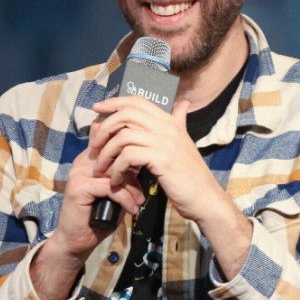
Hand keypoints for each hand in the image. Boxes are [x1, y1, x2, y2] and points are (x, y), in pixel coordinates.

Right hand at [30, 118, 146, 299]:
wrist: (76, 241)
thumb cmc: (98, 216)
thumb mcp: (114, 191)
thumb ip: (124, 176)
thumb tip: (144, 164)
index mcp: (90, 159)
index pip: (109, 140)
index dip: (129, 148)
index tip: (143, 166)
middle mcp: (82, 162)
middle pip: (115, 153)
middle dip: (134, 169)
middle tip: (142, 189)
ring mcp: (79, 174)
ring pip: (114, 170)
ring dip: (132, 187)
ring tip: (139, 201)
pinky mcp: (79, 188)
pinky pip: (109, 187)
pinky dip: (124, 198)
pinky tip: (131, 209)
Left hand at [89, 96, 214, 223]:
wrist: (205, 198)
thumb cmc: (189, 174)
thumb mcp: (183, 143)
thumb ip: (179, 122)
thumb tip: (182, 104)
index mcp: (170, 121)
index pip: (137, 101)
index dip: (114, 102)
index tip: (96, 108)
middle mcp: (168, 127)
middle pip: (126, 114)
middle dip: (104, 127)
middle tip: (94, 145)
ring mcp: (165, 142)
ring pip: (123, 137)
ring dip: (106, 153)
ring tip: (100, 168)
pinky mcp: (162, 159)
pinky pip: (128, 157)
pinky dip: (116, 168)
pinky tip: (115, 179)